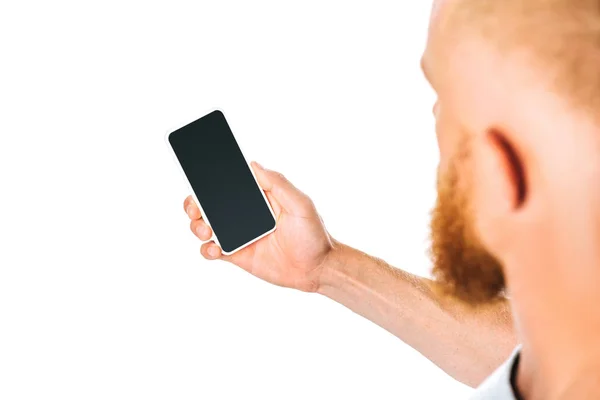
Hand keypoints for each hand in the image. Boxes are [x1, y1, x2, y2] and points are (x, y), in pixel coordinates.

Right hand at [183, 162, 334, 291]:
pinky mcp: (238, 256)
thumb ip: (278, 184)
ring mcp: (240, 235)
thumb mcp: (300, 203)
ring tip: (205, 230)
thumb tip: (253, 164)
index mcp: (259, 197)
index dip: (211, 179)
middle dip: (195, 203)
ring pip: (206, 226)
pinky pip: (213, 251)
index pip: (230, 183)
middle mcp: (246, 214)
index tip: (197, 174)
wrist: (317, 269)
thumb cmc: (314, 234)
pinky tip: (215, 249)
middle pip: (210, 204)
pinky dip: (206, 249)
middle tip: (194, 207)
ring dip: (197, 226)